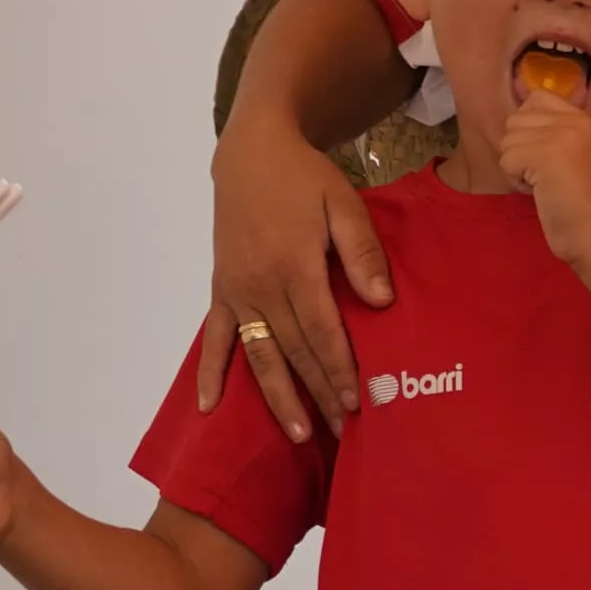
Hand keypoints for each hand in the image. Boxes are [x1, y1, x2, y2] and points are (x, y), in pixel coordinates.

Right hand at [204, 116, 392, 442]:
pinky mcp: (221, 290)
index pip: (322, 330)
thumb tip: (381, 301)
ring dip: (278, 395)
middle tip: (344, 432)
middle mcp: (260, 286)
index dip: (340, 368)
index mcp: (294, 267)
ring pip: (259, 354)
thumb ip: (363, 253)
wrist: (251, 156)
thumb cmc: (307, 180)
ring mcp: (236, 291)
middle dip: (319, 393)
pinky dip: (211, 372)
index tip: (357, 402)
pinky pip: (216, 338)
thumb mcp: (344, 204)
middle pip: (294, 350)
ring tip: (300, 433)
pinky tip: (208, 407)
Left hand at [490, 80, 590, 276]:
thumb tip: (517, 121)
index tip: (544, 153)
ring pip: (507, 141)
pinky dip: (517, 181)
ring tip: (545, 183)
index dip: (529, 126)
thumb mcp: (576, 155)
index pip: (537, 98)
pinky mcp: (544, 154)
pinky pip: (506, 160)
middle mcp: (575, 120)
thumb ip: (554, 133)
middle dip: (520, 149)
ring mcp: (560, 136)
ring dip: (518, 167)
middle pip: (516, 120)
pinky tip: (541, 192)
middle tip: (547, 173)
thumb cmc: (586, 203)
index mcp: (585, 119)